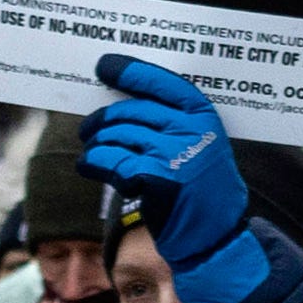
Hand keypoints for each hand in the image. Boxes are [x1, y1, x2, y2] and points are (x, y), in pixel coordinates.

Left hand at [79, 55, 247, 273]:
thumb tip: (123, 101)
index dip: (128, 71)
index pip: (160, 81)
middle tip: (89, 129)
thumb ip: (174, 123)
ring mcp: (175, 154)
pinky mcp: (156, 179)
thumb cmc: (202, 191)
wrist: (215, 236)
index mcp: (204, 116)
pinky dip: (92, 164)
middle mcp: (191, 130)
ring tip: (93, 154)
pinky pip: (110, 162)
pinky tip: (88, 167)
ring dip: (96, 145)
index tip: (104, 66)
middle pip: (130, 111)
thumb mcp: (202, 148)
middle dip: (102, 120)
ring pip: (116, 136)